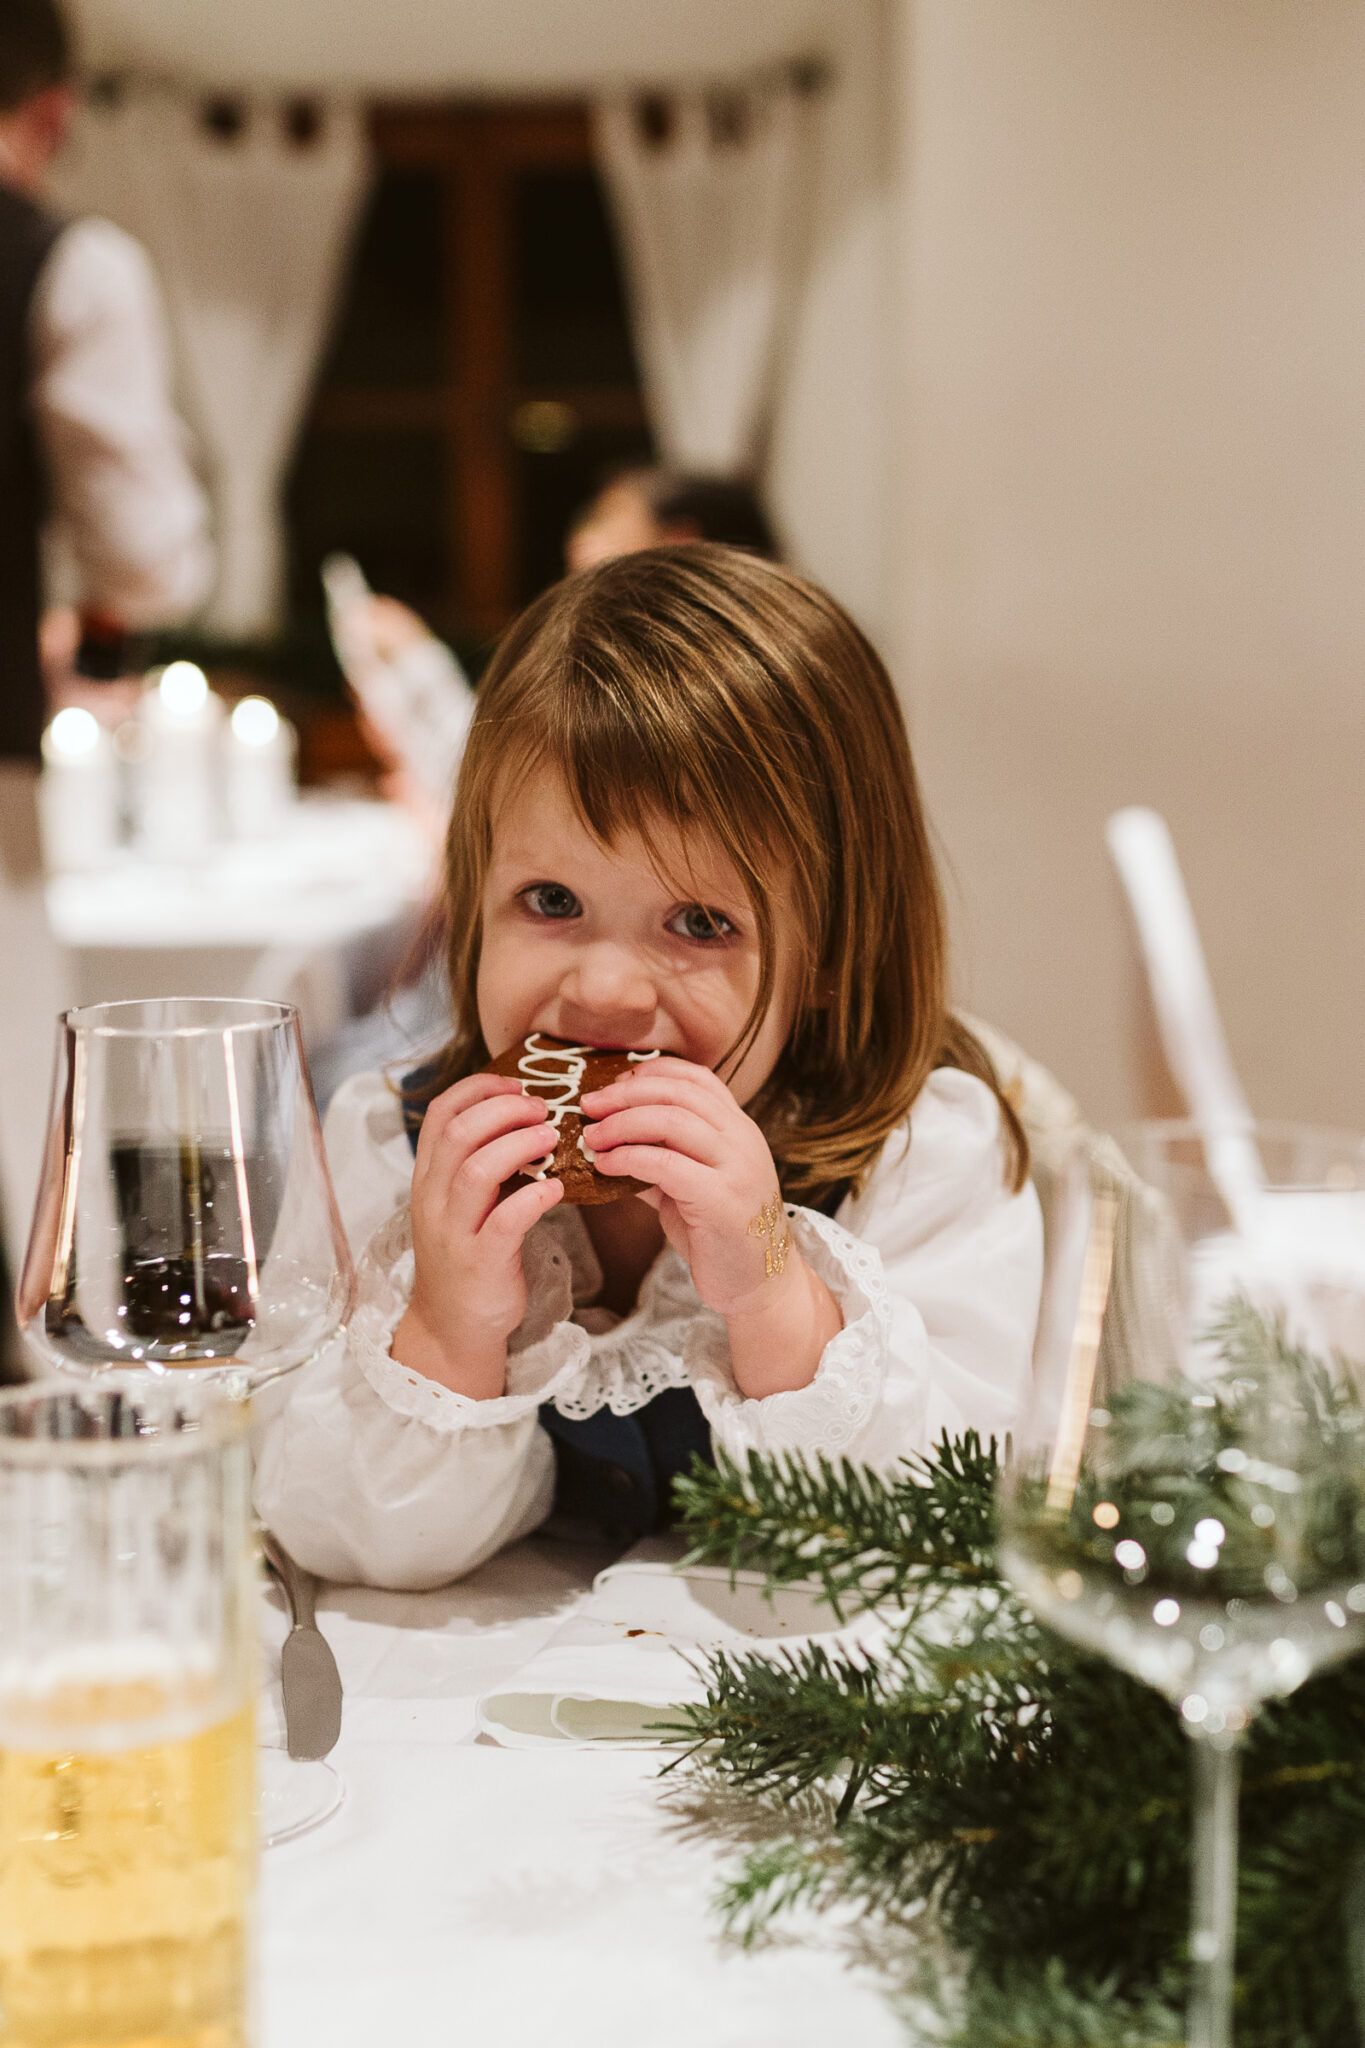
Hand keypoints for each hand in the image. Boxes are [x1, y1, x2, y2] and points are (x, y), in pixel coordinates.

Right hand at [392, 1073, 562, 1396]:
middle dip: (505, 1109)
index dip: (480, 1088)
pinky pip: (505, 1219)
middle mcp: (433, 1198)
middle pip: (460, 1132)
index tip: (517, 1085)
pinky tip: (558, 1188)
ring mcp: (453, 1231)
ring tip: (552, 1138)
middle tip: (542, 1109)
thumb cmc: (469, 1256)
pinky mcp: (479, 1262)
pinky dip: (535, 1196)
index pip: (441, 1113)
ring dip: (520, 1144)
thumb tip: (528, 1119)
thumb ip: (482, 1163)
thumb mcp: (462, 1203)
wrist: (453, 1325)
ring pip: (477, 1169)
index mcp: (429, 1177)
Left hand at [580, 1059, 841, 1396]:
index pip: (696, 1078)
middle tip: (589, 1106)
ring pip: (671, 1120)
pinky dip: (629, 1157)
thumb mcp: (690, 1186)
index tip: (615, 1084)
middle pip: (678, 1093)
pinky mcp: (721, 1199)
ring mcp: (736, 1167)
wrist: (758, 1286)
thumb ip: (660, 1158)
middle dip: (626, 1093)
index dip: (651, 1073)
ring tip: (591, 1137)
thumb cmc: (719, 1235)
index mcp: (739, 1129)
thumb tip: (607, 1141)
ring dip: (621, 1123)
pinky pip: (666, 1164)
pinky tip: (606, 1165)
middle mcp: (743, 1139)